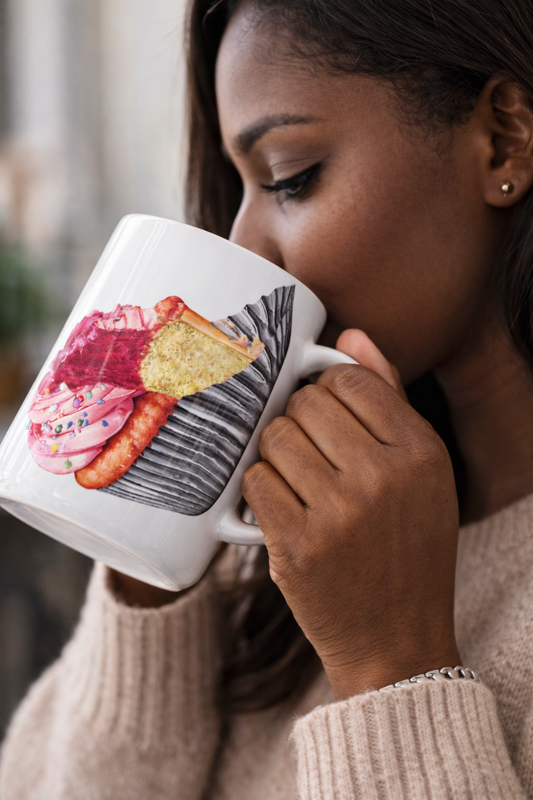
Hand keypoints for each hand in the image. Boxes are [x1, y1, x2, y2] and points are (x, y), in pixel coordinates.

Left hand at [242, 330, 460, 698]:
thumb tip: (351, 335)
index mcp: (420, 451)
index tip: (325, 416)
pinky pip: (254, 480)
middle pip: (304, 404)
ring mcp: (337, 512)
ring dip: (276, 455)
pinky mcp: (296, 545)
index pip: (349, 380)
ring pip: (274, 438)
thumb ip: (388, 398)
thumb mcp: (422, 471)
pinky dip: (261, 489)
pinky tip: (283, 507)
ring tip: (299, 482)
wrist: (396, 639)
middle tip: (311, 455)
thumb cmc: (408, 547)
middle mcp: (382, 476)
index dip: (327, 392)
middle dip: (298, 422)